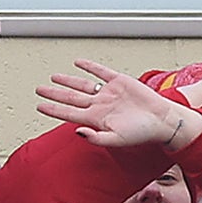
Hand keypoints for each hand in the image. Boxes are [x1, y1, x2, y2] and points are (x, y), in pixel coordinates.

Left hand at [36, 59, 201, 149]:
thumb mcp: (117, 139)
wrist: (162, 120)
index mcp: (96, 118)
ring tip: (53, 77)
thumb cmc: (142, 133)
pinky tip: (79, 63)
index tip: (39, 106)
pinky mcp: (119, 81)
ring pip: (82, 84)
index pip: (68, 113)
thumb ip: (96, 138)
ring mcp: (108, 93)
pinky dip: (89, 66)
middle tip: (39, 89)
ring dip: (67, 80)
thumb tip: (77, 132)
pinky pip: (100, 72)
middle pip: (71, 97)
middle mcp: (99, 105)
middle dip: (54, 94)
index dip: (53, 109)